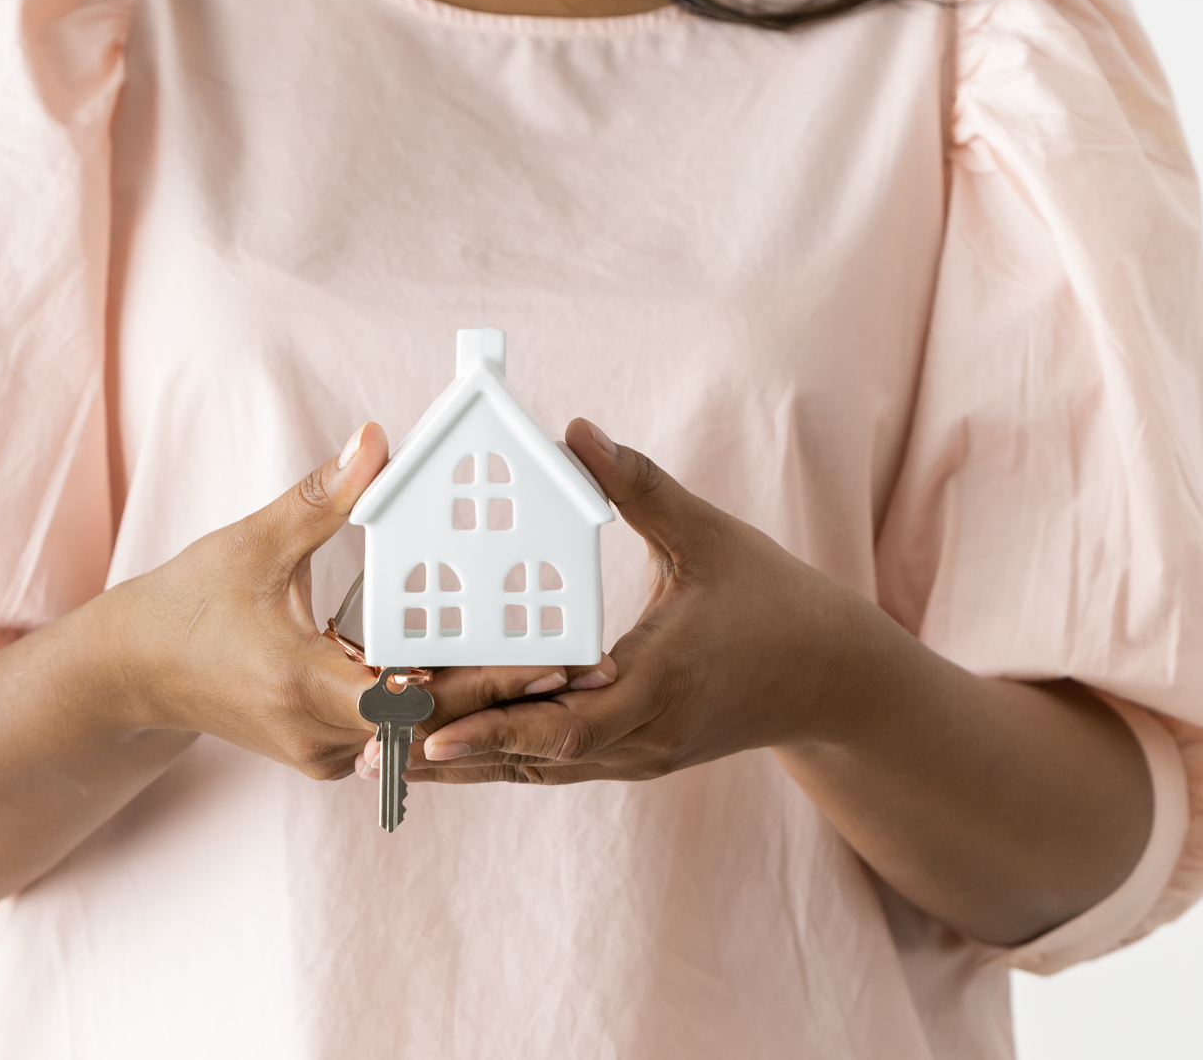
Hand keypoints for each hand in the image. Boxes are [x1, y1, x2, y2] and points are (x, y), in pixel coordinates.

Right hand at [108, 423, 579, 779]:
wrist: (131, 675)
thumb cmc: (186, 603)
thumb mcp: (252, 542)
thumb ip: (323, 498)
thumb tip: (378, 441)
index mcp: (301, 683)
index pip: (413, 694)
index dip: (485, 682)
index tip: (549, 661)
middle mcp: (318, 733)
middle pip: (432, 720)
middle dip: (507, 694)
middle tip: (582, 671)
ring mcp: (321, 752)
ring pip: (416, 733)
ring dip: (476, 705)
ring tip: (556, 677)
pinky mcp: (321, 752)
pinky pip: (392, 736)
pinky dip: (434, 708)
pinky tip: (488, 681)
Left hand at [398, 417, 856, 784]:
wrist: (833, 682)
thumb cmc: (778, 602)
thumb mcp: (712, 537)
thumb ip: (641, 487)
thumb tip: (577, 431)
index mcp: (662, 678)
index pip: (567, 722)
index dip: (495, 730)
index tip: (426, 731)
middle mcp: (645, 733)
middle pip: (534, 758)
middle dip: (452, 756)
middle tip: (369, 749)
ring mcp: (640, 754)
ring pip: (539, 770)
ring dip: (466, 767)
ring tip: (383, 759)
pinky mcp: (637, 757)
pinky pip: (558, 764)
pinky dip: (502, 758)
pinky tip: (448, 751)